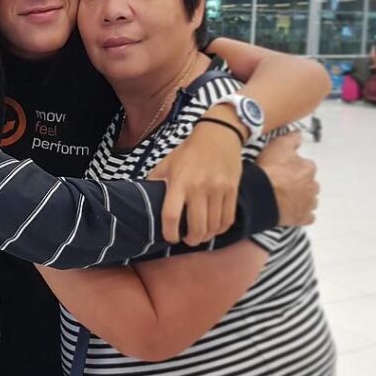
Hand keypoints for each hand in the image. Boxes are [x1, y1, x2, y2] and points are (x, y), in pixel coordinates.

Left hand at [147, 119, 242, 244]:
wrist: (218, 135)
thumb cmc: (188, 152)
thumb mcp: (167, 163)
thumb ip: (155, 182)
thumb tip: (142, 201)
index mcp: (179, 182)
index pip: (171, 215)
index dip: (169, 233)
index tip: (171, 237)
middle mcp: (199, 187)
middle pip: (197, 227)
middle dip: (192, 240)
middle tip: (188, 239)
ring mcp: (218, 189)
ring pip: (214, 226)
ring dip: (206, 236)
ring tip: (201, 235)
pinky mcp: (232, 190)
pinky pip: (228, 219)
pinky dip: (221, 229)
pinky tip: (214, 228)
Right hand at [256, 133, 317, 226]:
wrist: (261, 197)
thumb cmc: (269, 171)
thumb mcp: (278, 146)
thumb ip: (292, 139)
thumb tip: (299, 135)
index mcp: (308, 168)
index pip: (305, 166)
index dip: (293, 167)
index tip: (283, 170)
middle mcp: (312, 185)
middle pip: (308, 183)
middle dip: (299, 184)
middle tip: (282, 184)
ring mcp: (309, 203)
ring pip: (309, 200)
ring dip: (301, 199)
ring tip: (285, 198)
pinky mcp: (303, 218)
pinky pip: (307, 216)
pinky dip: (301, 214)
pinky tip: (290, 211)